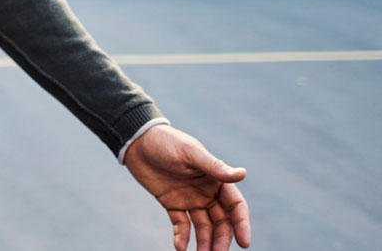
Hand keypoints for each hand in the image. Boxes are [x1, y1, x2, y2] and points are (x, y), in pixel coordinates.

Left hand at [123, 125, 250, 250]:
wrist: (137, 141)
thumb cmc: (167, 142)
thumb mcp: (191, 153)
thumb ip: (215, 167)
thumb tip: (243, 174)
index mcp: (216, 179)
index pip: (235, 206)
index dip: (241, 223)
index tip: (244, 243)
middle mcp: (207, 192)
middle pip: (221, 221)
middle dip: (221, 239)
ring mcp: (190, 199)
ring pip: (203, 227)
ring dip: (204, 242)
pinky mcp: (172, 204)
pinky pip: (181, 224)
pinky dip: (182, 237)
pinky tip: (180, 247)